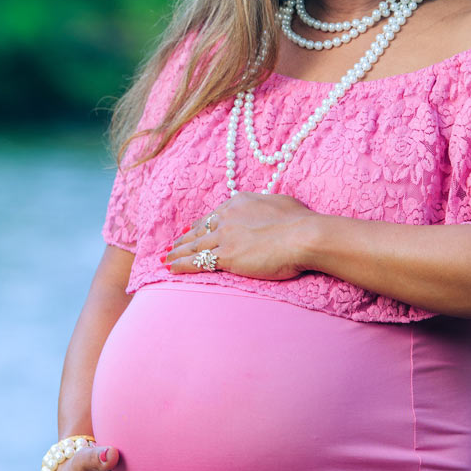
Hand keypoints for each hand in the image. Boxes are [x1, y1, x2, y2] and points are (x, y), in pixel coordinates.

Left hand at [165, 192, 315, 280]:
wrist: (304, 235)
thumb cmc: (301, 221)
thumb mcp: (281, 203)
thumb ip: (267, 208)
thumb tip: (269, 211)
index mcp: (240, 202)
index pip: (214, 216)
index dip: (202, 225)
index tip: (193, 230)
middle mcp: (227, 217)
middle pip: (200, 230)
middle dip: (184, 239)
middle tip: (172, 245)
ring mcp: (225, 236)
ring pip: (193, 245)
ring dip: (177, 252)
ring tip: (166, 257)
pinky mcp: (226, 256)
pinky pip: (196, 261)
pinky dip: (181, 264)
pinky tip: (170, 267)